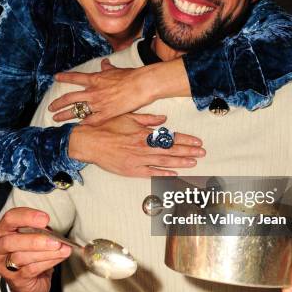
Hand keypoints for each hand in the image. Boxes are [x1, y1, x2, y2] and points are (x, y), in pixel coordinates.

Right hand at [0, 207, 70, 291]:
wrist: (28, 280)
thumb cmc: (30, 251)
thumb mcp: (34, 236)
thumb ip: (39, 231)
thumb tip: (52, 233)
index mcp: (4, 230)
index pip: (10, 218)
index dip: (27, 217)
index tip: (45, 219)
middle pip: (10, 241)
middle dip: (34, 240)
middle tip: (55, 240)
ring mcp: (4, 265)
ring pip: (21, 257)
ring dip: (46, 252)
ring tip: (63, 249)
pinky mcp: (15, 279)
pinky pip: (30, 270)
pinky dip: (48, 262)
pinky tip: (59, 257)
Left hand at [49, 60, 157, 124]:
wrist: (141, 85)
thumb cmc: (130, 76)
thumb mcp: (116, 70)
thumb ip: (108, 68)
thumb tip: (104, 62)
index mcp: (95, 79)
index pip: (75, 78)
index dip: (64, 77)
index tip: (56, 78)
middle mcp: (93, 92)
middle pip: (70, 98)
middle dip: (58, 103)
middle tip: (51, 107)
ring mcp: (98, 104)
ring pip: (76, 111)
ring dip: (64, 115)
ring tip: (56, 119)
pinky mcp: (106, 113)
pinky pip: (91, 121)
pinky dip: (83, 124)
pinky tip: (77, 127)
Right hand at [68, 112, 204, 176]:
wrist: (89, 142)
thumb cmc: (107, 127)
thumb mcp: (128, 117)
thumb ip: (148, 119)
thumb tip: (164, 119)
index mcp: (143, 133)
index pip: (169, 136)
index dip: (185, 139)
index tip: (197, 141)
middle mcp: (143, 146)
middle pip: (171, 149)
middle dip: (188, 151)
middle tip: (203, 152)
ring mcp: (138, 160)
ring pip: (164, 162)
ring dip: (181, 162)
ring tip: (194, 162)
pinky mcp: (131, 170)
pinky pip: (151, 172)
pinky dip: (163, 173)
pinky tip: (175, 174)